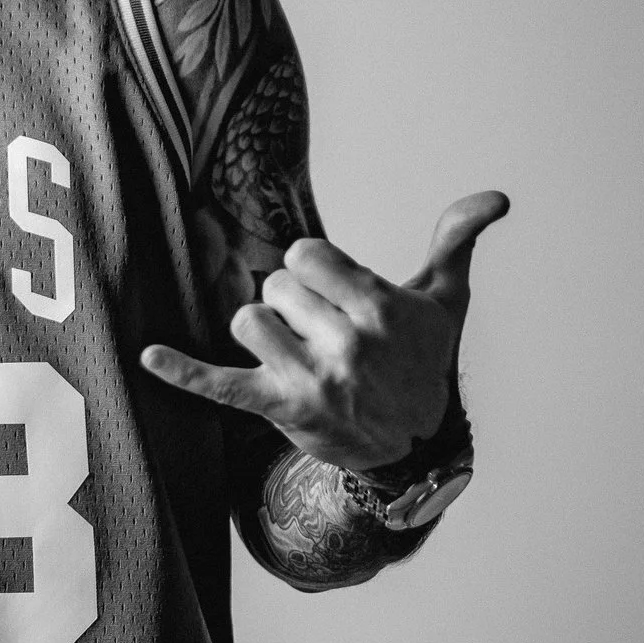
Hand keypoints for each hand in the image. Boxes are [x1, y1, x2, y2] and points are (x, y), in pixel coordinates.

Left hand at [141, 191, 507, 473]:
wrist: (416, 445)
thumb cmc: (423, 360)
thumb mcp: (445, 300)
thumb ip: (457, 239)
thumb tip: (496, 197)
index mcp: (378, 309)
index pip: (306, 254)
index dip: (315, 268)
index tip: (335, 291)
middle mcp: (345, 345)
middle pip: (276, 285)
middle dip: (295, 302)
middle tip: (326, 332)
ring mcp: (309, 380)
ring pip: (247, 319)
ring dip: (265, 330)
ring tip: (298, 351)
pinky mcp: (278, 409)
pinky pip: (218, 384)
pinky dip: (182, 370)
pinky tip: (147, 356)